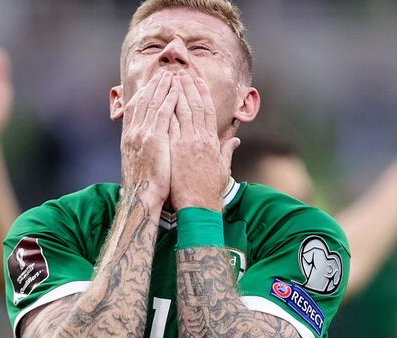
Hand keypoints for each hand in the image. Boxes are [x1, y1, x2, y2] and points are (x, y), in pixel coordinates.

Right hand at [120, 71, 177, 204]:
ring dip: (162, 87)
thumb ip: (144, 148)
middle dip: (153, 85)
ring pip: (152, 103)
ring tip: (172, 75)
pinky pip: (162, 113)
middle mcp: (133, 132)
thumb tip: (146, 143)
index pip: (135, 108)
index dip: (145, 93)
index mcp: (129, 138)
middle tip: (163, 73)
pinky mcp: (153, 139)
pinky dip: (168, 99)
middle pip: (143, 101)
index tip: (153, 84)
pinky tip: (176, 90)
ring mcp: (142, 135)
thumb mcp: (139, 163)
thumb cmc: (144, 186)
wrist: (142, 198)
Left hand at [169, 71, 239, 211]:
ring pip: (183, 111)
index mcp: (212, 142)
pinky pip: (171, 124)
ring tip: (171, 78)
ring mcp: (188, 143)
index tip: (196, 79)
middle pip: (195, 105)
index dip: (202, 93)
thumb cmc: (209, 191)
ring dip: (177, 92)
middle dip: (188, 86)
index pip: (207, 110)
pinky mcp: (176, 150)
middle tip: (181, 71)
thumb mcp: (223, 168)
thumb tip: (235, 140)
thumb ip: (227, 151)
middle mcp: (201, 139)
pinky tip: (161, 97)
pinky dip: (167, 109)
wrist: (199, 207)